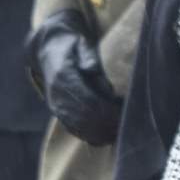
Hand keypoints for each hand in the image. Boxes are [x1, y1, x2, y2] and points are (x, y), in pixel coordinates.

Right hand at [25, 9, 121, 145]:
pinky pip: (76, 130)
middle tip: (130, 125)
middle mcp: (57, 95)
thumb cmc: (72, 46)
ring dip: (103, 133)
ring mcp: (57, 107)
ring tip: (122, 131)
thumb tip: (92, 69)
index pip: (88, 100)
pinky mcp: (59, 114)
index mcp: (64, 77)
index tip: (126, 112)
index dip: (108, 110)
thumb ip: (88, 55)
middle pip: (86, 118)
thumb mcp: (80, 42)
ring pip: (81, 128)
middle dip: (109, 124)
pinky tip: (109, 136)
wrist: (49, 52)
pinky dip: (93, 136)